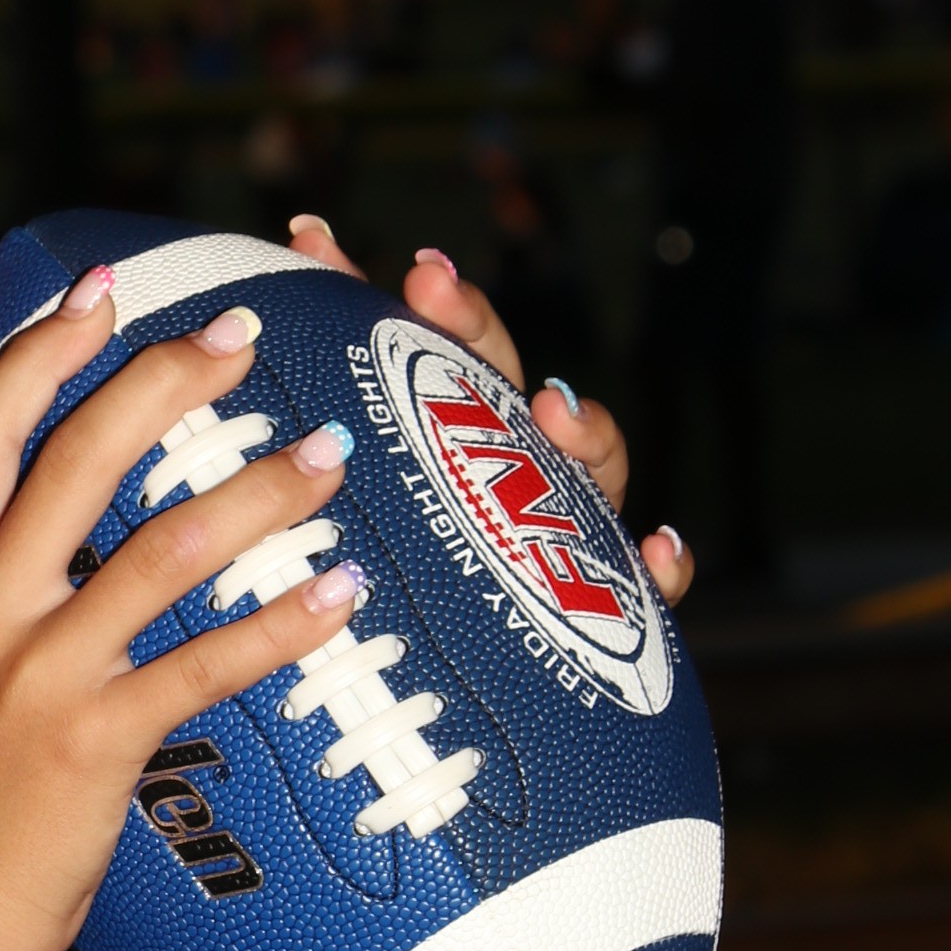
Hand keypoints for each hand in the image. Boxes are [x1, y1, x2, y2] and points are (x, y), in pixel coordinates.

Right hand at [0, 277, 366, 950]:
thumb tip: (62, 546)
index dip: (44, 351)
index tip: (105, 289)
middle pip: (74, 459)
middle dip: (164, 382)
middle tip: (244, 335)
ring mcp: (32, 677)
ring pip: (157, 549)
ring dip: (255, 493)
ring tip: (328, 455)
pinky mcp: (88, 746)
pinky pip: (201, 668)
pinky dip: (280, 626)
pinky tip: (343, 596)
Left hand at [284, 211, 692, 614]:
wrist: (459, 699)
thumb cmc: (404, 584)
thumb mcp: (362, 485)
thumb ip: (323, 390)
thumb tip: (289, 253)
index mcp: (459, 435)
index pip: (443, 350)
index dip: (417, 299)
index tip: (364, 252)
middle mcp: (516, 467)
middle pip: (508, 383)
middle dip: (472, 328)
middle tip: (426, 284)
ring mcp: (566, 527)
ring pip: (593, 466)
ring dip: (583, 428)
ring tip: (552, 412)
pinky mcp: (604, 603)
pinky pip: (647, 588)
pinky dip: (662, 566)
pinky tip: (658, 549)